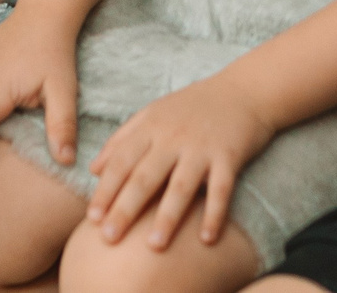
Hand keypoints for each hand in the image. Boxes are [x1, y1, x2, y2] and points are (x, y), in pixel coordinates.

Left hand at [84, 71, 275, 248]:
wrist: (245, 89)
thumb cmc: (193, 106)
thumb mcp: (153, 113)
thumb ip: (122, 139)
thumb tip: (92, 169)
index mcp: (151, 127)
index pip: (122, 161)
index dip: (105, 189)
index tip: (91, 218)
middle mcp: (173, 137)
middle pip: (145, 176)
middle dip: (125, 208)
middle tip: (109, 238)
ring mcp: (202, 147)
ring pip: (181, 186)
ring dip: (167, 217)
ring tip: (154, 246)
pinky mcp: (229, 155)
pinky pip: (221, 188)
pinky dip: (214, 213)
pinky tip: (206, 239)